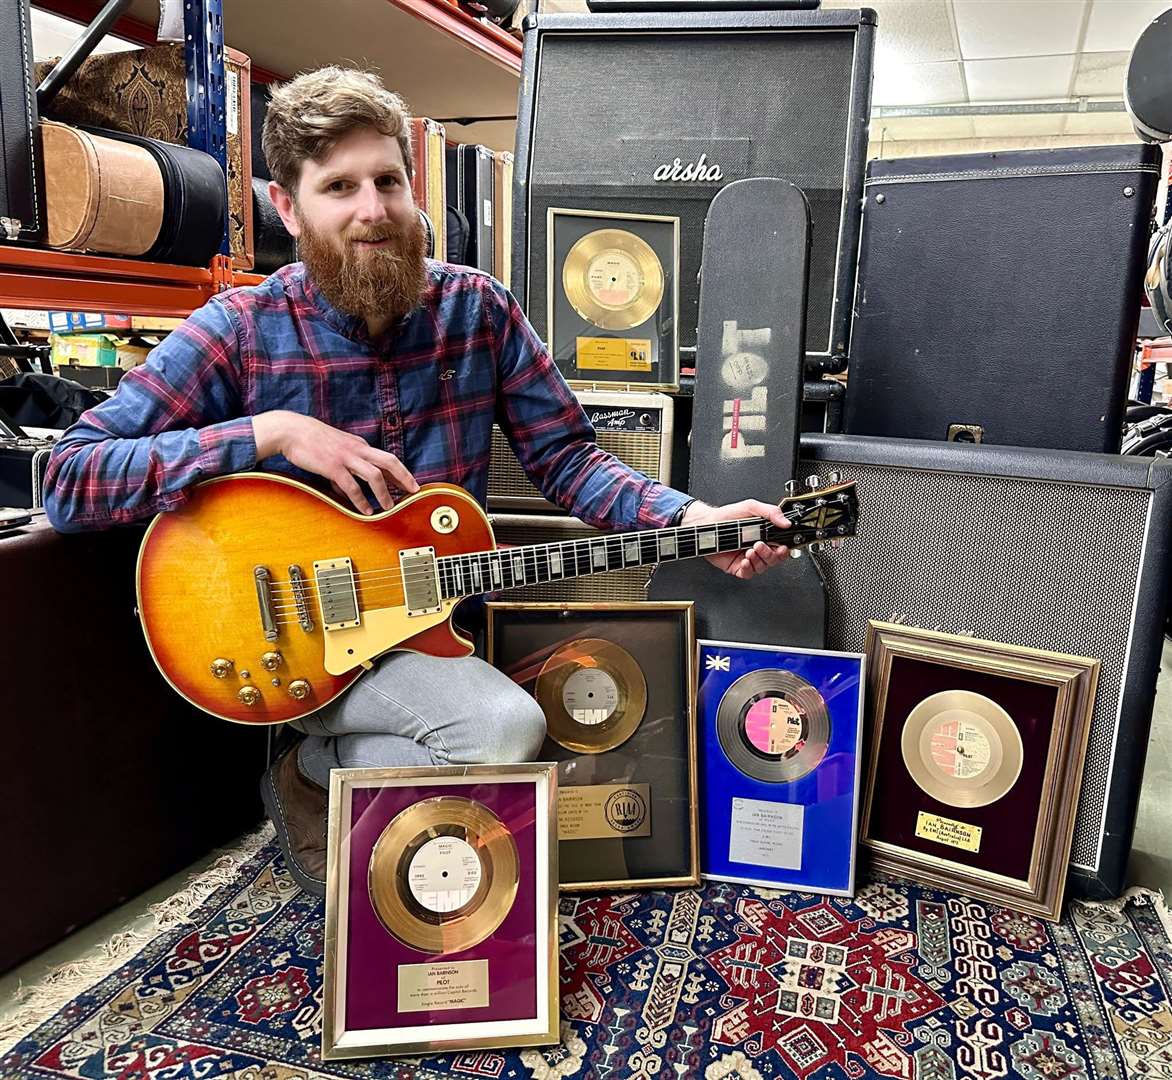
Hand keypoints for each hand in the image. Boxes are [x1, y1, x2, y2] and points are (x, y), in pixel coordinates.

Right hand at [252, 410, 418, 514]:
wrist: (291, 430)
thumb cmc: (311, 440)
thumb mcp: (335, 450)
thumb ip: (346, 468)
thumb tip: (348, 491)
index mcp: (359, 445)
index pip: (386, 458)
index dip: (401, 472)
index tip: (410, 483)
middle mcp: (357, 449)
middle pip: (389, 461)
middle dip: (404, 477)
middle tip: (413, 491)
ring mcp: (346, 457)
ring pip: (374, 475)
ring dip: (384, 493)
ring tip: (389, 507)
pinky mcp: (333, 466)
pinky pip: (351, 486)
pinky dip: (361, 500)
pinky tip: (365, 510)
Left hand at [681, 499, 789, 578]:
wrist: (707, 524)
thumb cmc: (727, 516)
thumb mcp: (751, 507)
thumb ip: (770, 512)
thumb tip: (786, 522)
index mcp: (764, 535)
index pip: (780, 546)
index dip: (783, 549)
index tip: (782, 547)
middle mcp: (758, 548)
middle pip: (773, 559)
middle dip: (769, 554)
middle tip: (759, 545)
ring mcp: (748, 558)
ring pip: (762, 567)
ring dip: (759, 561)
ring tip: (750, 551)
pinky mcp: (737, 567)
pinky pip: (748, 574)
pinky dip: (748, 569)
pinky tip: (744, 561)